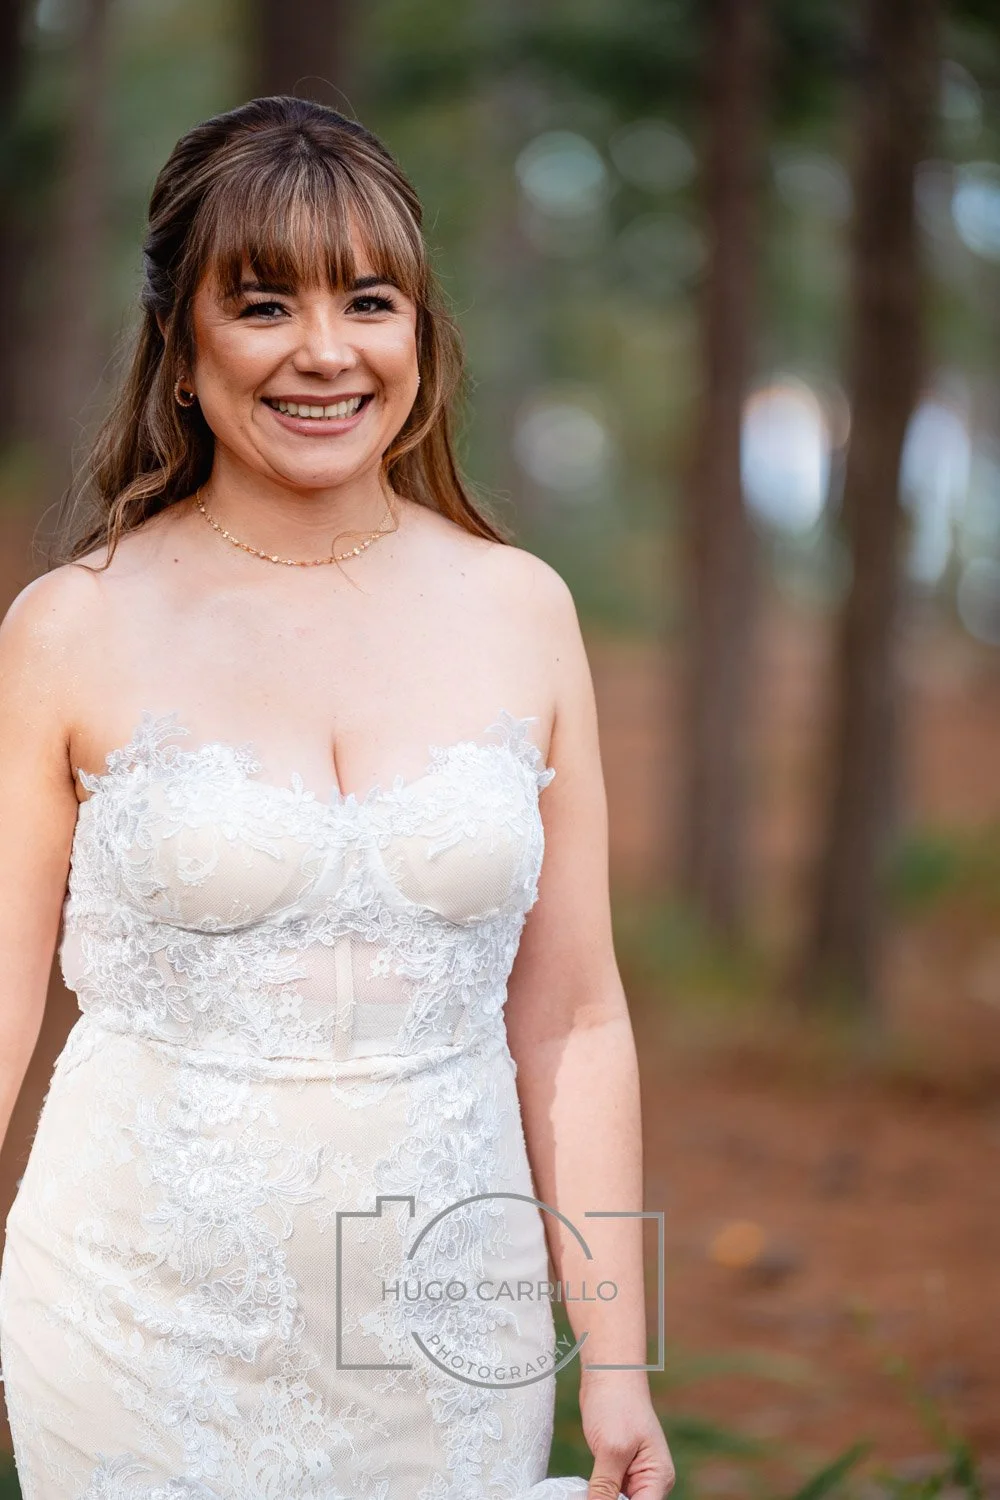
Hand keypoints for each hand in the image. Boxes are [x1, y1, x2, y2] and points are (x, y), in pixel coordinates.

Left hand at [580, 1375, 674, 1499]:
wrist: (608, 1374)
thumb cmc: (617, 1403)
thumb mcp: (611, 1449)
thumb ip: (605, 1488)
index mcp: (658, 1478)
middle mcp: (649, 1482)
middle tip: (584, 1495)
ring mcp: (633, 1477)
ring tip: (581, 1492)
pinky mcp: (617, 1471)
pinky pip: (607, 1494)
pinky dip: (595, 1495)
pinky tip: (580, 1493)